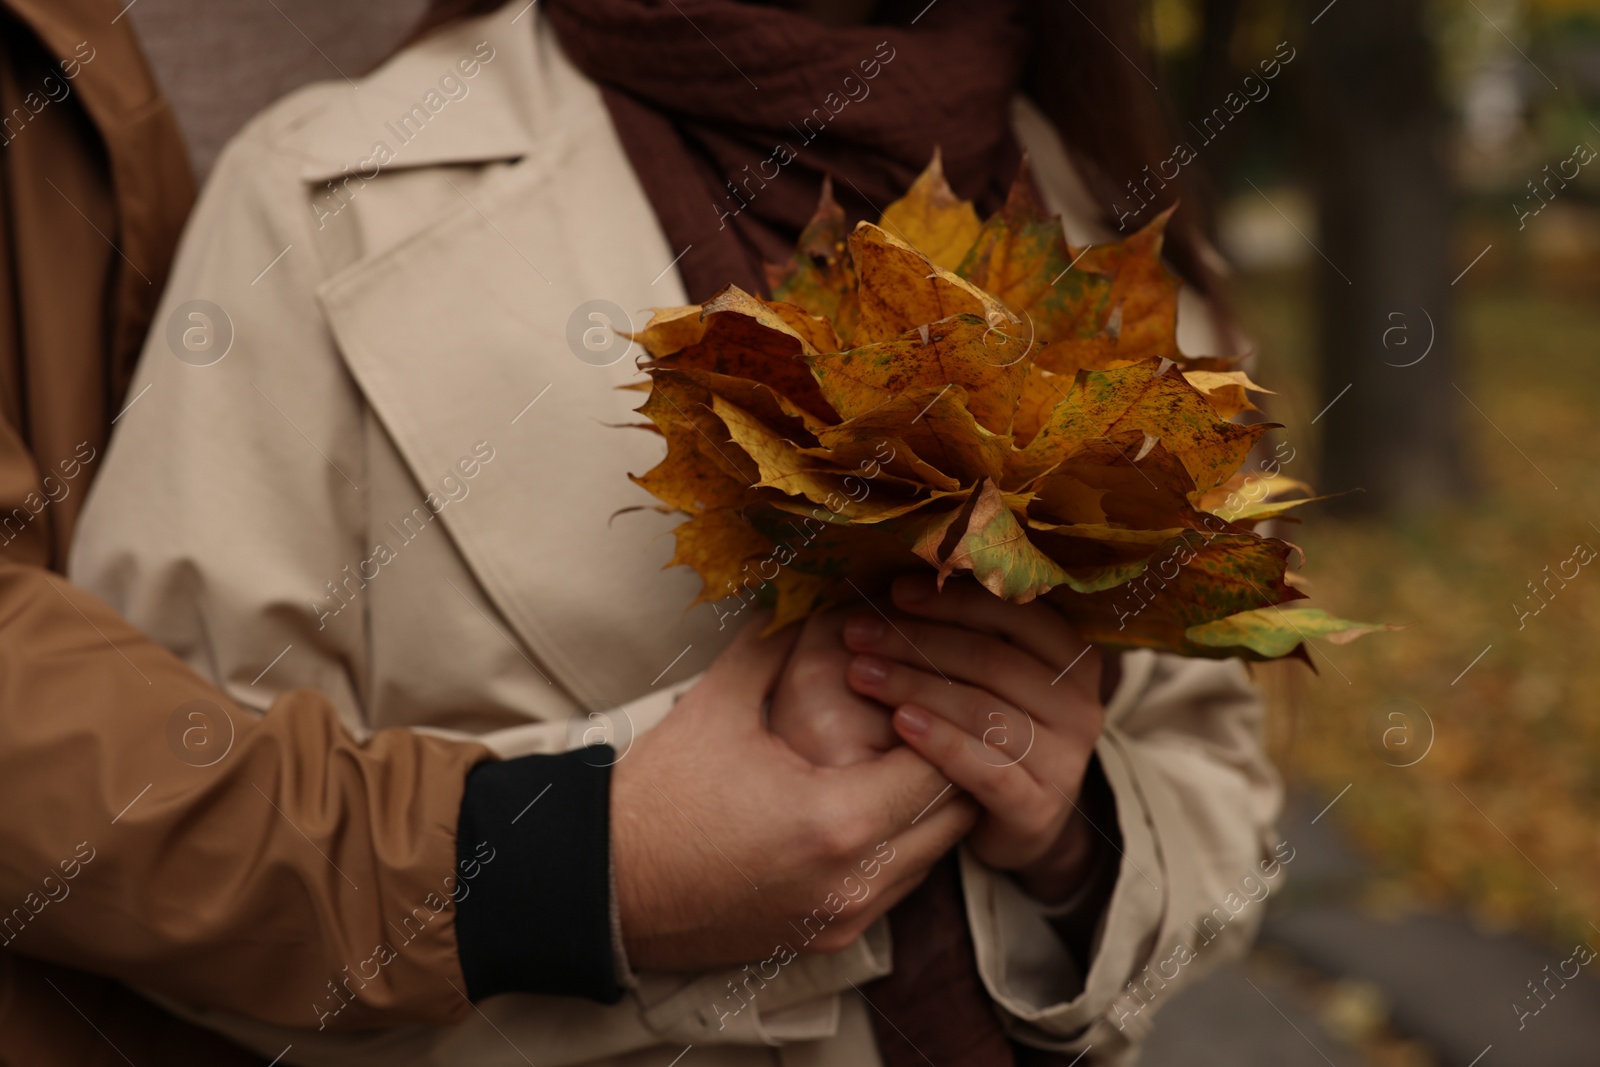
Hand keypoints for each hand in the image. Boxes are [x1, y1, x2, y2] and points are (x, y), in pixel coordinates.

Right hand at [610, 613, 976, 970]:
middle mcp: (857, 881)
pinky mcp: (828, 939)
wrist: (604, 885)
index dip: (940, 717)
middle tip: (927, 715)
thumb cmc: (659, 795)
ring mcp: (845, 919)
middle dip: (950, 762)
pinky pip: (897, 887)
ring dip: (930, 807)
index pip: (942, 764)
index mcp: (840, 820)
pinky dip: (901, 846)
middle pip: (954, 816)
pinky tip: (872, 804)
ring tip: (904, 755)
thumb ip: (777, 642)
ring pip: (934, 856)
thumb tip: (813, 593)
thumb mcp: (720, 703)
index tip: (923, 683)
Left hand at [840, 575, 1107, 903]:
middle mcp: (1081, 704)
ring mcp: (1067, 759)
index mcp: (1073, 657)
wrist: (1014, 821)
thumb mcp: (986, 676)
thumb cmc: (987, 731)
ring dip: (914, 686)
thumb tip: (903, 575)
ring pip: (984, 709)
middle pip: (992, 659)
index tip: (895, 591)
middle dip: (916, 641)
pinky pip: (987, 768)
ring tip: (860, 674)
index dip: (954, 598)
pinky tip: (898, 723)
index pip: (1017, 613)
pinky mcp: (1041, 807)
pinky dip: (939, 741)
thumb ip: (966, 630)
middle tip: (856, 634)